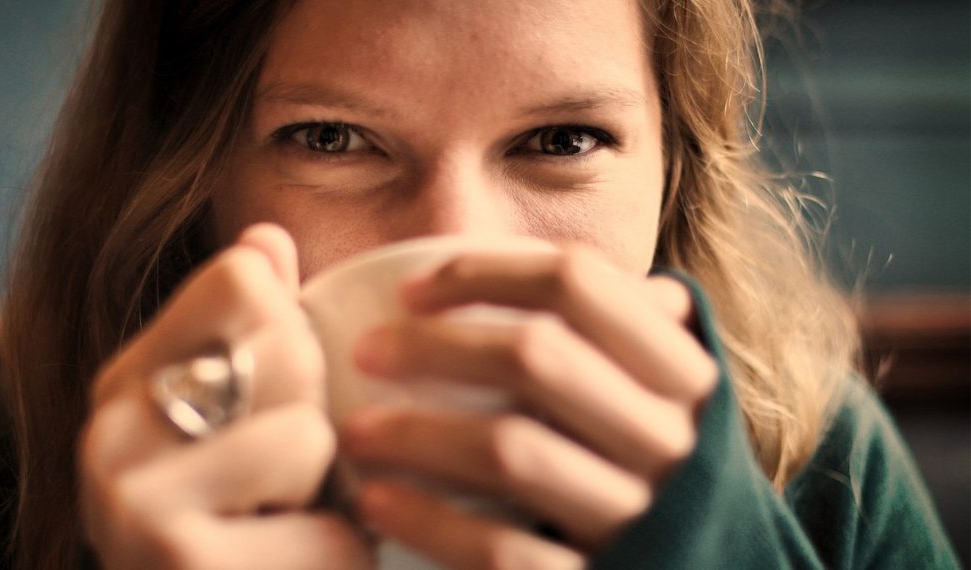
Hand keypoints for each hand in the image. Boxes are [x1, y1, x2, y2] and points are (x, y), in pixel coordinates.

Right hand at [79, 224, 372, 569]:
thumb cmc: (238, 525)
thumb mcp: (234, 422)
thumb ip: (247, 329)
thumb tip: (269, 234)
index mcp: (126, 378)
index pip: (244, 278)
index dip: (295, 333)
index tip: (277, 396)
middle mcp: (108, 429)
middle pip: (287, 348)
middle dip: (317, 417)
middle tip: (282, 480)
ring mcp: (133, 504)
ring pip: (309, 436)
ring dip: (330, 494)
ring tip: (283, 528)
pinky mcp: (180, 567)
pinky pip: (328, 532)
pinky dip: (336, 560)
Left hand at [343, 246, 717, 568]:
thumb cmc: (648, 467)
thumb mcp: (655, 391)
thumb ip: (614, 325)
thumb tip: (525, 254)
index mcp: (682, 373)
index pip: (578, 282)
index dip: (483, 271)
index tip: (410, 290)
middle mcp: (671, 438)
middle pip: (536, 358)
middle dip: (432, 347)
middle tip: (365, 353)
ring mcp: (638, 516)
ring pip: (512, 452)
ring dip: (415, 434)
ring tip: (355, 432)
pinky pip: (503, 551)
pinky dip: (429, 522)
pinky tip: (378, 503)